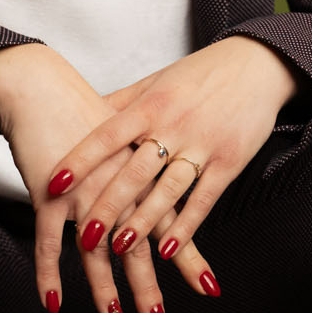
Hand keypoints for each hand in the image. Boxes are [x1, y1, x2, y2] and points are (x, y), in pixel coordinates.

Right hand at [0, 44, 217, 312]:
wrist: (43, 86)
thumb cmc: (82, 110)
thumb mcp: (126, 136)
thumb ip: (144, 161)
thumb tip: (159, 183)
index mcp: (143, 174)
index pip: (172, 222)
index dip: (189, 256)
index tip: (208, 288)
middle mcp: (121, 186)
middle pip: (139, 245)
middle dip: (149, 287)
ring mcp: (87, 191)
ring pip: (99, 251)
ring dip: (106, 289)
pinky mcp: (53, 192)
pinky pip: (49, 243)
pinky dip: (50, 275)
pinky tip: (53, 304)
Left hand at [43, 35, 301, 286]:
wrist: (257, 64)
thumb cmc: (199, 74)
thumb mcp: (156, 82)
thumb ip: (120, 104)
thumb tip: (79, 118)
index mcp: (151, 105)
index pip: (107, 135)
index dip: (80, 160)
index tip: (54, 183)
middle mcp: (173, 125)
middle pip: (134, 171)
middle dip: (108, 205)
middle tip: (84, 235)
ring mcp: (203, 144)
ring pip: (167, 189)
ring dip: (143, 221)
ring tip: (119, 247)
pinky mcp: (229, 160)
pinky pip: (204, 198)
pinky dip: (186, 225)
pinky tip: (168, 248)